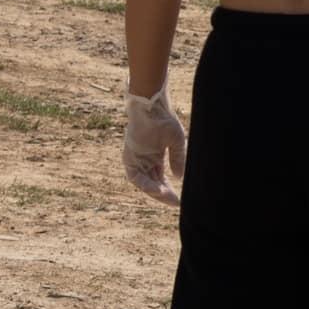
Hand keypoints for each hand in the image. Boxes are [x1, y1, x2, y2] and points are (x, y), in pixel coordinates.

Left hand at [123, 84, 186, 204]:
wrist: (152, 106)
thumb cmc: (164, 119)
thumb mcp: (176, 142)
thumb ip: (177, 159)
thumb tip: (179, 178)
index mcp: (154, 157)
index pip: (160, 179)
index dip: (168, 190)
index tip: (179, 200)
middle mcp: (143, 160)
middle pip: (152, 183)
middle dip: (163, 194)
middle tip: (175, 202)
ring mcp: (135, 159)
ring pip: (143, 182)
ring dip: (154, 191)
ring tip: (168, 197)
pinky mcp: (129, 156)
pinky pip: (135, 176)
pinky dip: (145, 184)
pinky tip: (157, 189)